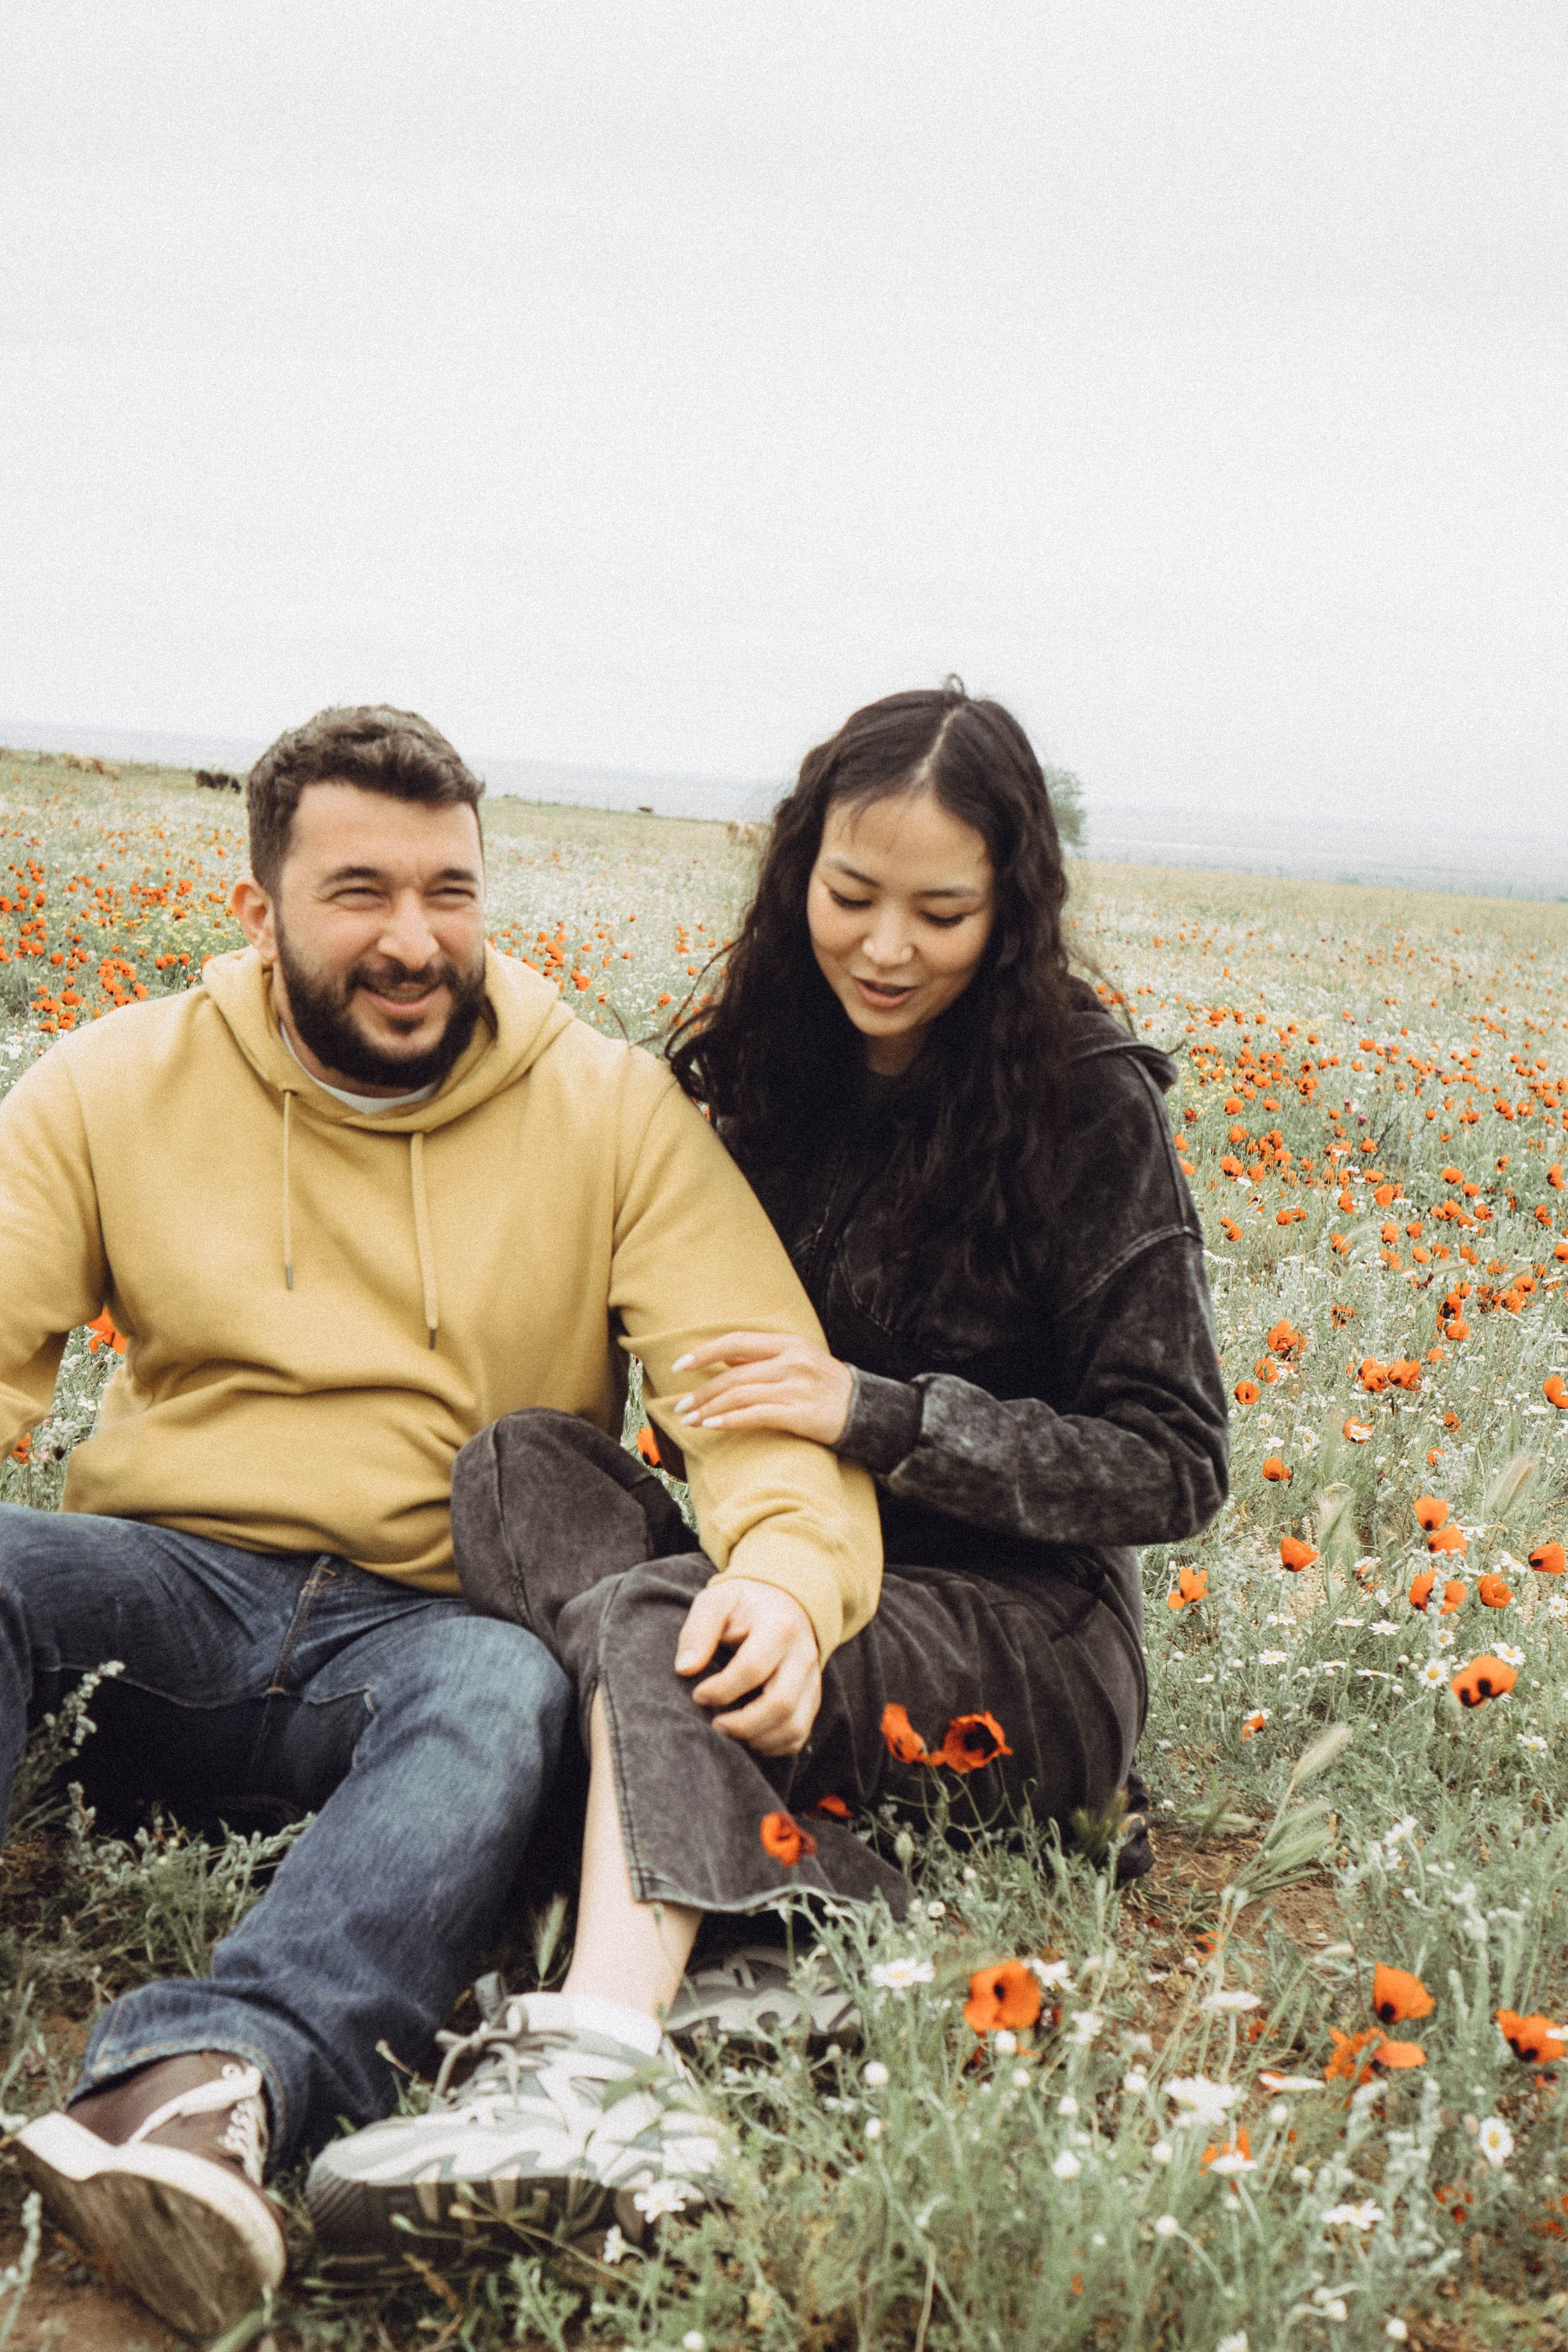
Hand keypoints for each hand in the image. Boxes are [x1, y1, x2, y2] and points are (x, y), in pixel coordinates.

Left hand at [671, 1332, 853, 1446]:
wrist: (867, 1412)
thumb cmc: (827, 1387)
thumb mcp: (799, 1360)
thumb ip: (763, 1358)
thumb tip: (724, 1357)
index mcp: (789, 1344)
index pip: (736, 1342)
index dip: (704, 1353)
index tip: (680, 1366)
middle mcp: (792, 1362)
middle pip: (733, 1374)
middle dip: (702, 1392)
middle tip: (681, 1407)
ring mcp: (797, 1388)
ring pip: (740, 1395)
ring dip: (709, 1409)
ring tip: (690, 1421)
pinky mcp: (802, 1414)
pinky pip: (756, 1415)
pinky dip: (730, 1420)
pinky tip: (713, 1426)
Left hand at [673, 1577, 821, 1754]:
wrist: (782, 1600)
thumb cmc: (743, 1604)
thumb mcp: (717, 1601)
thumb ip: (699, 1631)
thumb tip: (684, 1669)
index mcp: (779, 1627)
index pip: (752, 1669)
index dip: (721, 1689)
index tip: (698, 1695)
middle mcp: (803, 1655)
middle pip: (780, 1704)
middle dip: (742, 1724)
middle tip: (714, 1724)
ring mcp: (812, 1679)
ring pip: (794, 1726)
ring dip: (757, 1739)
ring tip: (729, 1732)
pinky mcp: (812, 1697)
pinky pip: (799, 1734)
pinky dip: (772, 1745)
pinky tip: (748, 1736)